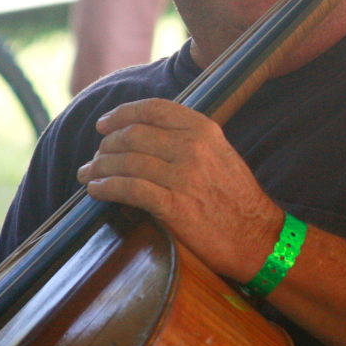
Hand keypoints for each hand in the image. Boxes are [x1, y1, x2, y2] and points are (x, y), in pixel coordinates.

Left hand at [77, 98, 282, 282]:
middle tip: (95, 157)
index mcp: (204, 130)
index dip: (122, 114)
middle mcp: (192, 148)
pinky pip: (129, 189)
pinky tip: (96, 190)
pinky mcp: (174, 206)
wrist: (258, 236)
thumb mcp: (220, 153)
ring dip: (99, 167)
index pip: (153, 110)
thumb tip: (147, 135)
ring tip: (88, 175)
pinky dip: (106, 187)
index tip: (104, 124)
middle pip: (133, 135)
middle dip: (106, 145)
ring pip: (127, 162)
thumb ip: (189, 139)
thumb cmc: (237, 197)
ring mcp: (183, 176)